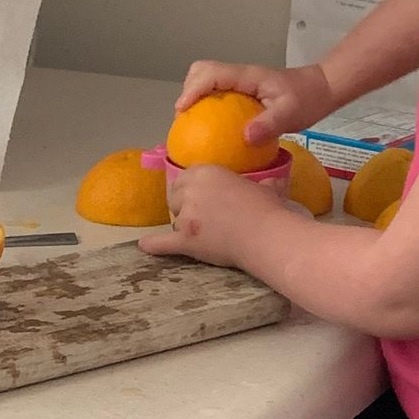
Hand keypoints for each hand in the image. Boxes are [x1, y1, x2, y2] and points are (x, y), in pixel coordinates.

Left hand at [139, 165, 278, 269]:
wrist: (265, 233)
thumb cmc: (267, 208)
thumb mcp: (264, 187)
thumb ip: (261, 183)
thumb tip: (273, 182)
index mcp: (206, 173)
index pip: (185, 178)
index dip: (190, 189)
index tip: (200, 197)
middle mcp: (191, 191)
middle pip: (175, 198)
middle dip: (185, 207)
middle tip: (202, 218)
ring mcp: (186, 216)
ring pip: (175, 221)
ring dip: (184, 227)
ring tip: (203, 235)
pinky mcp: (185, 240)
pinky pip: (163, 242)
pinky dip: (154, 245)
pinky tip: (145, 246)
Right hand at [174, 59, 333, 146]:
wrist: (322, 89)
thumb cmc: (307, 99)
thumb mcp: (291, 114)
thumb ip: (269, 124)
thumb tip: (244, 137)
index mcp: (248, 77)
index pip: (212, 73)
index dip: (193, 89)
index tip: (183, 109)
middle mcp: (240, 76)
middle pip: (202, 70)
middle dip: (188, 89)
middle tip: (185, 116)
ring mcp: (240, 82)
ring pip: (206, 78)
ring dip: (194, 95)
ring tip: (193, 121)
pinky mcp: (242, 90)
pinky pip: (217, 91)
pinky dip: (205, 103)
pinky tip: (210, 125)